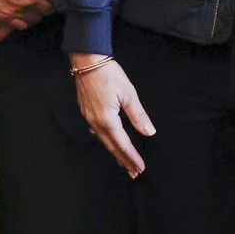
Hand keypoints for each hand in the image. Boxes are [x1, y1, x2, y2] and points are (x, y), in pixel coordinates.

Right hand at [0, 0, 53, 26]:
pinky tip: (22, 11)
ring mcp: (17, 11)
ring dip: (36, 11)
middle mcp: (29, 1)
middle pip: (48, 8)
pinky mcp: (5, 18)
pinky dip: (25, 20)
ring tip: (31, 3)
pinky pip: (22, 25)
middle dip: (46, 1)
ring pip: (36, 18)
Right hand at [73, 57, 153, 177]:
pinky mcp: (86, 111)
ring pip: (103, 140)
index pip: (122, 144)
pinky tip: (108, 141)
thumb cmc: (108, 74)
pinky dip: (106, 141)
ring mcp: (88, 117)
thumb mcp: (128, 94)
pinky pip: (96, 132)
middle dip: (123, 160)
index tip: (140, 168)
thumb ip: (138, 115)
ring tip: (123, 162)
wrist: (87, 60)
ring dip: (114, 152)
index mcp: (107, 120)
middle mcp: (95, 122)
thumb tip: (148, 132)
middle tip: (133, 172)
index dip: (132, 157)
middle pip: (111, 146)